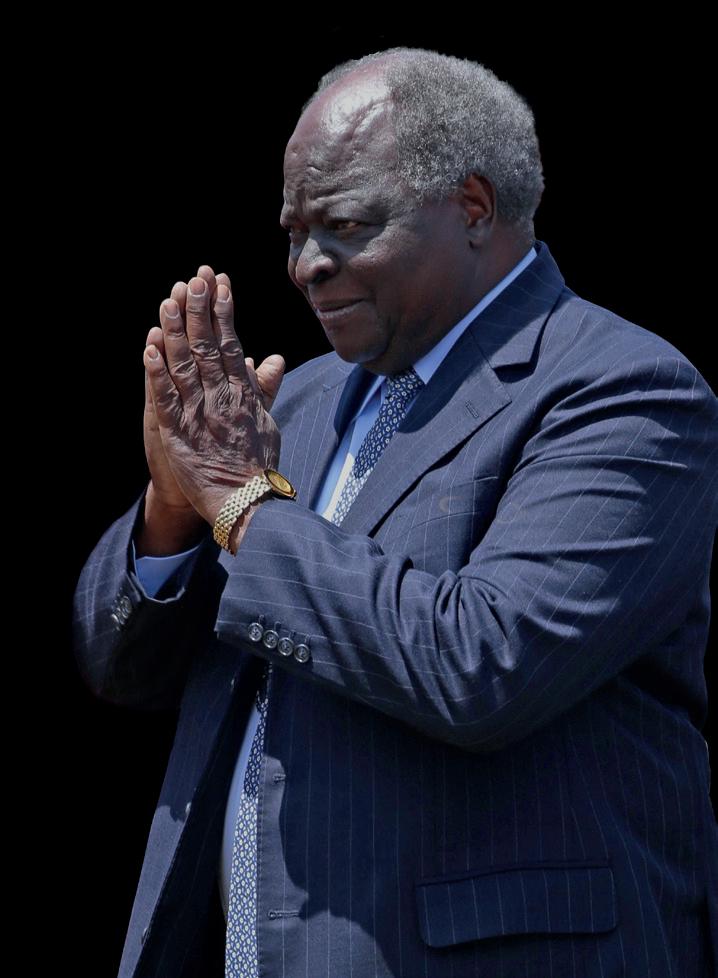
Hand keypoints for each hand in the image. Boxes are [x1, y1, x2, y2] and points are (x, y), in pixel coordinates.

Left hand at [143, 265, 285, 526]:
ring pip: (185, 363)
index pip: (231, 342)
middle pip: (208, 344)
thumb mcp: (267, 423)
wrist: (247, 503)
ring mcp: (200, 412)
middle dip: (200, 308)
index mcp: (243, 393)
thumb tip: (271, 358)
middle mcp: (222, 396)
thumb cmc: (257, 467)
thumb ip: (264, 388)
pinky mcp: (178, 432)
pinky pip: (166, 396)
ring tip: (169, 299)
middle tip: (194, 277)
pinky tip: (151, 345)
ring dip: (176, 329)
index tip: (220, 282)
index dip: (224, 311)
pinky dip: (157, 371)